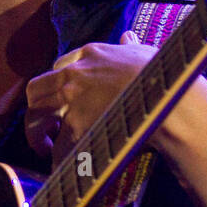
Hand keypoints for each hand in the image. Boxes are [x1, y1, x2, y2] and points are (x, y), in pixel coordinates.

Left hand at [24, 31, 158, 165]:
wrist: (170, 98)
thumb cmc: (163, 75)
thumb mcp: (144, 52)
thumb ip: (130, 46)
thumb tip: (127, 37)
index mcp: (90, 54)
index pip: (59, 66)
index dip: (57, 84)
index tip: (62, 99)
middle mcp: (74, 75)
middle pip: (36, 89)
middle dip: (36, 108)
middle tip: (45, 126)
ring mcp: (72, 100)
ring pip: (36, 117)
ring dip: (36, 135)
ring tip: (46, 150)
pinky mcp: (77, 126)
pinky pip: (59, 147)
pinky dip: (58, 161)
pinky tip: (62, 169)